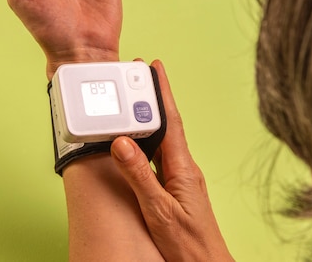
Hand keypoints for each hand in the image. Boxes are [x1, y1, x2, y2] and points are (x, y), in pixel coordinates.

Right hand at [111, 60, 233, 261]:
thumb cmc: (188, 243)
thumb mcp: (158, 209)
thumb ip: (140, 176)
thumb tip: (123, 143)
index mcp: (183, 168)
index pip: (170, 121)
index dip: (162, 92)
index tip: (155, 67)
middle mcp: (184, 168)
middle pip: (166, 125)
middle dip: (152, 98)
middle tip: (138, 74)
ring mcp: (181, 177)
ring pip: (162, 140)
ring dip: (148, 119)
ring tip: (132, 100)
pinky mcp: (176, 187)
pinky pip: (159, 156)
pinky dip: (146, 143)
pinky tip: (136, 141)